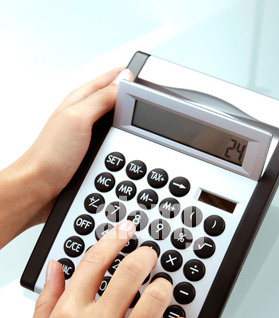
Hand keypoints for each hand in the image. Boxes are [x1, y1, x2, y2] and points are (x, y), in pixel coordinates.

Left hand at [0, 68, 131, 247]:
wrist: (39, 188)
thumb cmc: (50, 155)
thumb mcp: (78, 119)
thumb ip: (101, 99)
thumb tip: (123, 80)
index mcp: (80, 100)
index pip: (109, 79)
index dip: (127, 77)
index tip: (147, 83)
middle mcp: (83, 116)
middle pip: (114, 101)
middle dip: (131, 103)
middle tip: (148, 107)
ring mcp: (87, 136)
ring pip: (115, 125)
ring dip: (126, 128)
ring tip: (139, 130)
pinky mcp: (89, 154)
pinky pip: (111, 144)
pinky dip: (121, 147)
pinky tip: (126, 151)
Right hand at [20, 221, 191, 317]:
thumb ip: (47, 300)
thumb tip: (56, 268)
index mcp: (69, 317)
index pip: (95, 262)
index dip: (113, 239)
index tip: (124, 231)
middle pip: (132, 271)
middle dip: (145, 255)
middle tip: (149, 256)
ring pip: (159, 297)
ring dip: (164, 286)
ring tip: (161, 290)